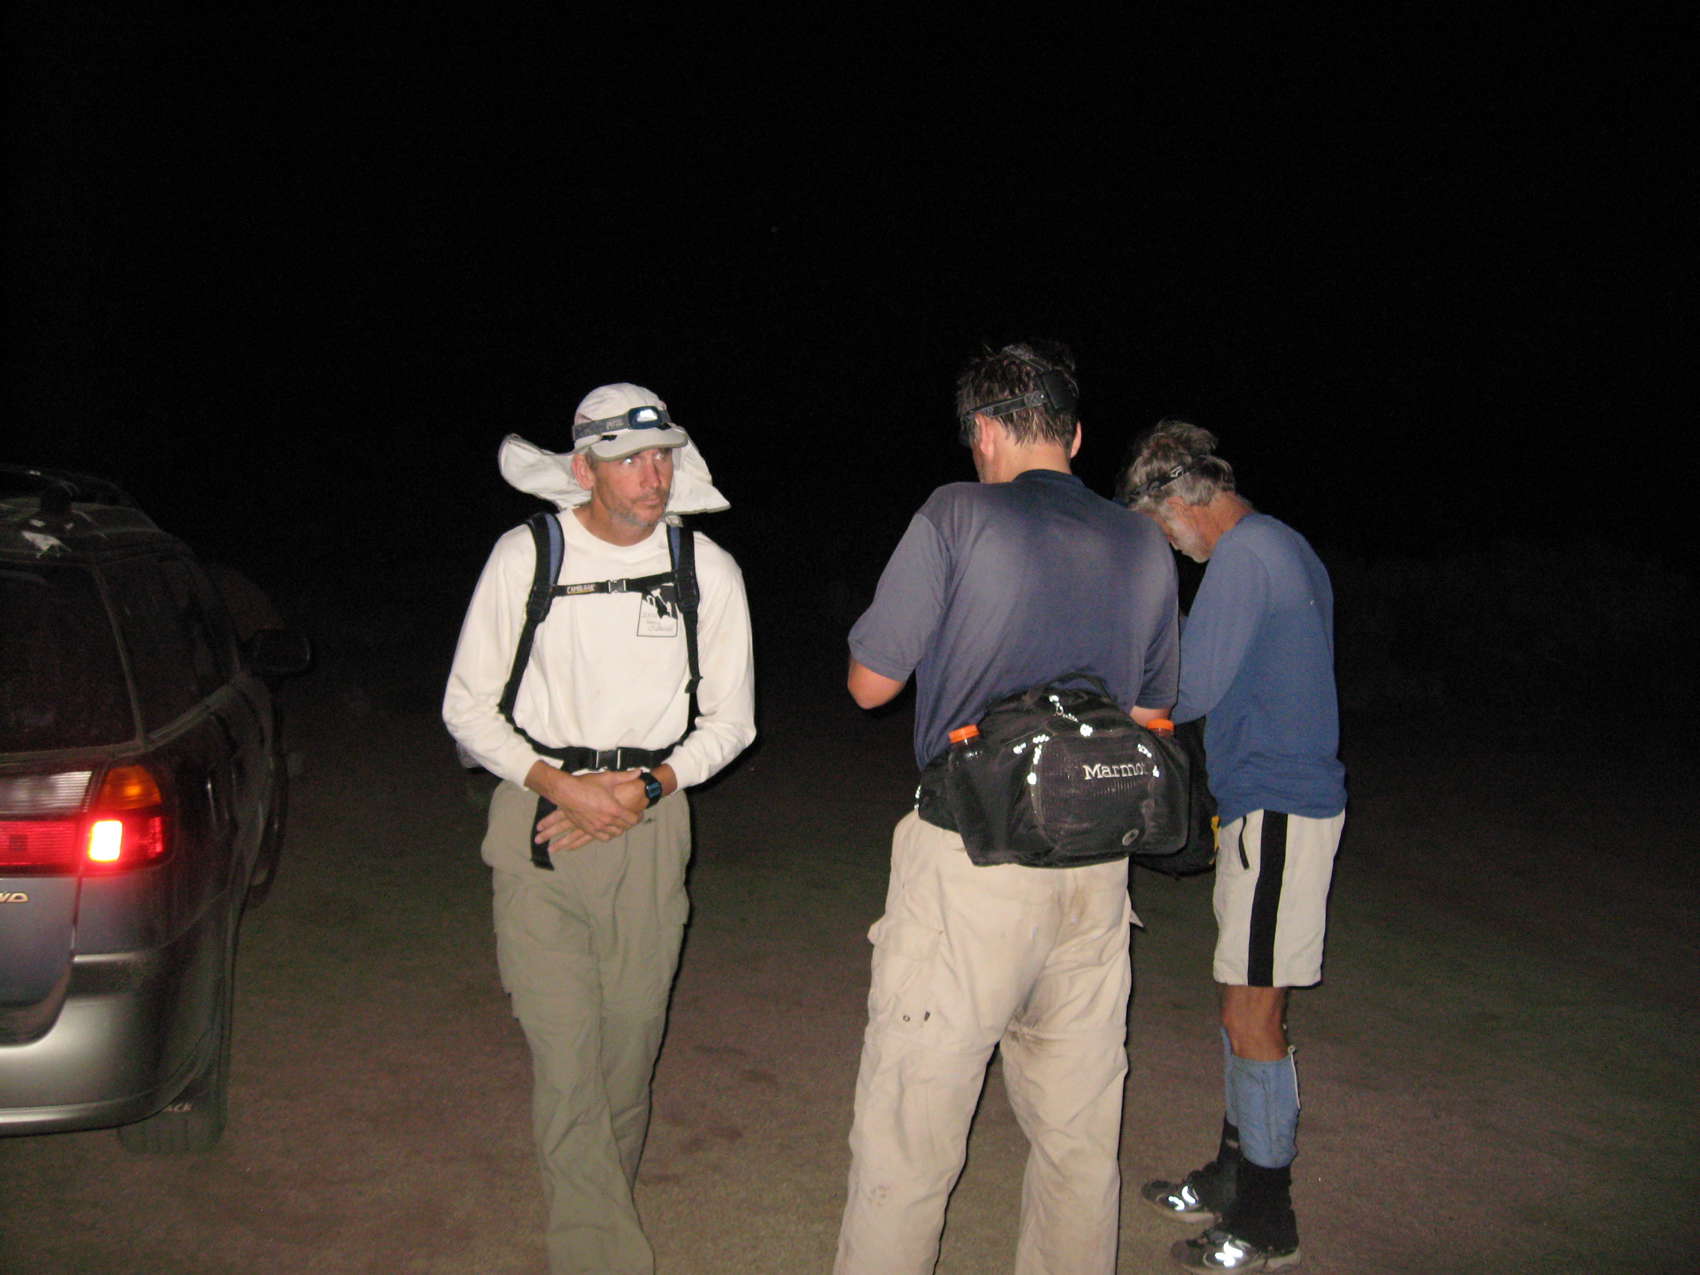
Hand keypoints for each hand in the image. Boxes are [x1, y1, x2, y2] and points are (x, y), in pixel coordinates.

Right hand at [527, 765, 643, 851]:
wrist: (565, 792)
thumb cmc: (586, 784)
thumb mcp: (607, 778)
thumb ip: (625, 776)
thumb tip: (638, 772)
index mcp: (614, 809)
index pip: (633, 819)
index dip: (638, 816)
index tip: (639, 813)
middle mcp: (606, 821)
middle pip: (624, 827)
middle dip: (628, 822)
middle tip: (629, 816)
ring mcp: (596, 827)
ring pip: (614, 834)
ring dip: (618, 829)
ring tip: (618, 822)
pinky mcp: (587, 830)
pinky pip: (602, 838)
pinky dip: (607, 834)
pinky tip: (607, 828)